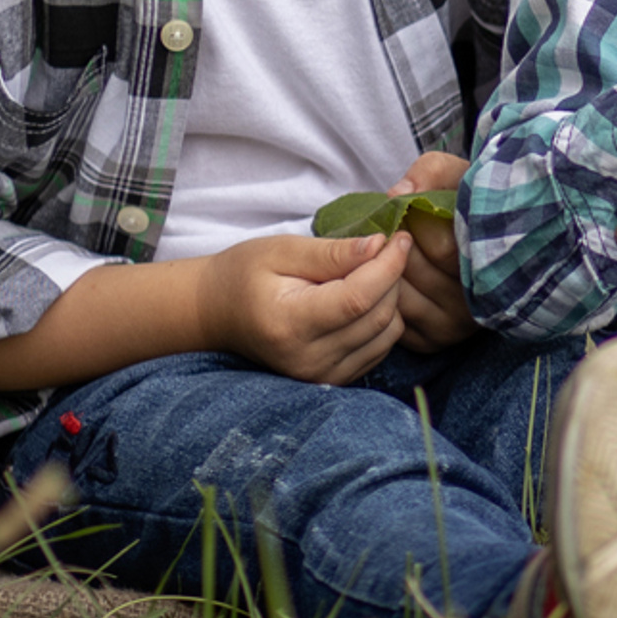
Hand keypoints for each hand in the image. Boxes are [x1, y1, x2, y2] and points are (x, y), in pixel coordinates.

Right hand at [196, 229, 410, 384]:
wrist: (217, 315)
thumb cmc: (245, 274)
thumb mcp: (281, 250)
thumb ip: (332, 252)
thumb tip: (380, 245)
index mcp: (290, 324)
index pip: (358, 299)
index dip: (388, 266)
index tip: (399, 237)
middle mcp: (308, 360)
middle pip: (379, 316)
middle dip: (392, 277)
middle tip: (384, 248)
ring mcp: (321, 376)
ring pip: (387, 333)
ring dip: (391, 298)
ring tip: (370, 273)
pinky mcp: (333, 380)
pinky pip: (380, 348)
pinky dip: (383, 319)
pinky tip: (364, 298)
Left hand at [392, 149, 472, 351]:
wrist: (480, 239)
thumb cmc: (464, 202)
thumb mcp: (454, 174)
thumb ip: (430, 173)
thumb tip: (398, 193)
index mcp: (490, 263)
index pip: (442, 247)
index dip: (416, 221)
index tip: (410, 204)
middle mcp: (476, 304)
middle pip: (413, 271)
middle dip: (397, 242)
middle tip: (397, 224)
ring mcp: (453, 328)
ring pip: (397, 295)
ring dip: (384, 267)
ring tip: (393, 247)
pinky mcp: (430, 343)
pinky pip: (392, 317)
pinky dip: (382, 293)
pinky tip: (394, 273)